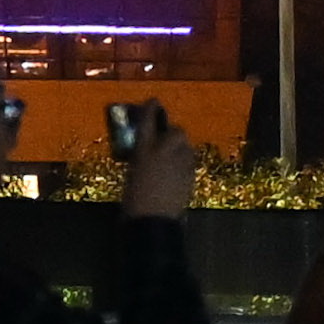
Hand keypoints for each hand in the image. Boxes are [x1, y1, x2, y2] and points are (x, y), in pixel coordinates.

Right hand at [119, 109, 203, 224]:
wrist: (153, 222)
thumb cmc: (133, 200)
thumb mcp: (132, 173)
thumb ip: (141, 158)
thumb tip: (148, 152)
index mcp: (143, 151)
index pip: (147, 122)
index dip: (151, 109)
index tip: (154, 101)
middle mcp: (164, 152)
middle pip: (176, 132)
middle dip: (172, 133)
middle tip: (165, 140)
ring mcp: (181, 164)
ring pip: (187, 146)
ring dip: (180, 148)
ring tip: (173, 157)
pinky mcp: (191, 176)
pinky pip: (190, 161)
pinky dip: (185, 161)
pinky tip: (178, 171)